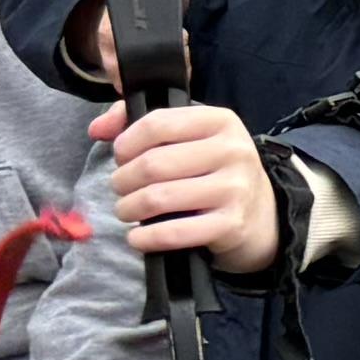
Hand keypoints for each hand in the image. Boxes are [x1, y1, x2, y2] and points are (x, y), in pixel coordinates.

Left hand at [93, 99, 284, 276]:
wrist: (261, 213)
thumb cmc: (212, 169)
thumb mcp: (189, 136)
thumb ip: (139, 123)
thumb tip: (97, 128)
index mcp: (221, 121)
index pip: (158, 124)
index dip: (127, 142)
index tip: (121, 156)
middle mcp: (233, 151)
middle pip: (153, 164)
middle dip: (123, 180)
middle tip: (121, 188)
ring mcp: (235, 189)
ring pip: (158, 198)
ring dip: (128, 208)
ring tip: (126, 210)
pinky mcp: (231, 225)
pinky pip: (174, 233)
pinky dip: (145, 238)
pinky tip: (137, 237)